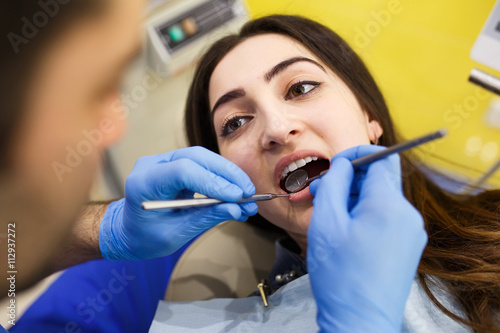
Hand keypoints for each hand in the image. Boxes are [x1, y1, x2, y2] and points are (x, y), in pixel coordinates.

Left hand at [99, 147, 257, 260]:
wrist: (127, 232)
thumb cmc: (144, 237)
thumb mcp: (175, 234)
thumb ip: (205, 218)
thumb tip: (236, 209)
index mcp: (144, 183)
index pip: (182, 171)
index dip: (213, 182)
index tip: (236, 197)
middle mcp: (153, 164)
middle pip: (196, 158)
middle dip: (227, 174)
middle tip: (249, 193)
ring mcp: (164, 161)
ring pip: (203, 158)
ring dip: (228, 174)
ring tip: (248, 194)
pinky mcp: (175, 164)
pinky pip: (203, 165)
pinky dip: (221, 177)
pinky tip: (236, 192)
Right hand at [307, 145, 426, 332]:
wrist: (360, 321)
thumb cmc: (340, 275)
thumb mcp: (327, 222)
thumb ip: (335, 184)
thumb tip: (343, 164)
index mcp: (389, 205)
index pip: (382, 157)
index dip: (357, 154)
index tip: (337, 163)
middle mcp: (407, 215)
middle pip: (380, 179)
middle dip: (350, 180)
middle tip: (322, 192)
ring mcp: (411, 232)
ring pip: (381, 199)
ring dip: (355, 199)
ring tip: (330, 216)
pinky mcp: (407, 246)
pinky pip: (387, 218)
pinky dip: (365, 215)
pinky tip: (345, 231)